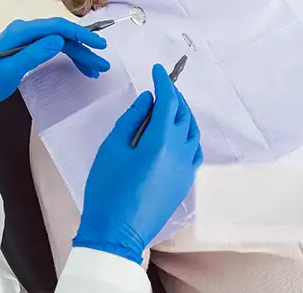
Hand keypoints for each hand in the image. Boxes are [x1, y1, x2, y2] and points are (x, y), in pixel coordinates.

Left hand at [0, 18, 109, 118]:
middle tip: (102, 64)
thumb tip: (58, 40)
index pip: (57, 28)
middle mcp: (26, 31)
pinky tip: (79, 67)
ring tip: (95, 69)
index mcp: (21, 32)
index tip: (98, 45)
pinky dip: (68, 57)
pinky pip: (53, 49)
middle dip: (84, 49)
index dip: (80, 34)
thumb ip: (34, 54)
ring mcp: (27, 40)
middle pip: (62, 36)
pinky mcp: (27, 49)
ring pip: (60, 43)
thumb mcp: (9, 69)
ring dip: (79, 55)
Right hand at [73, 64, 202, 263]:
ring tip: (169, 105)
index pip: (168, 101)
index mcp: (160, 141)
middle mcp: (180, 152)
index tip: (158, 69)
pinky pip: (195, 150)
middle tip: (161, 84)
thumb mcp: (112, 148)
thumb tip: (148, 99)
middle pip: (183, 114)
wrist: (117, 232)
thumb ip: (132, 119)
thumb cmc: (107, 189)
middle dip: (174, 95)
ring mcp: (186, 168)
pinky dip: (189, 134)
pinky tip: (178, 133)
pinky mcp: (186, 182)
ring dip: (183, 113)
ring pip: (193, 131)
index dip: (164, 82)